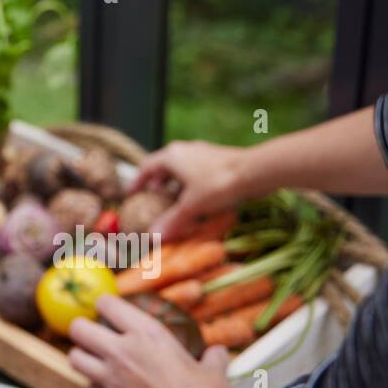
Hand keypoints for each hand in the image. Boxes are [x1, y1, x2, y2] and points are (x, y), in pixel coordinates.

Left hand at [68, 296, 242, 387]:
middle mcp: (123, 352)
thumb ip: (210, 358)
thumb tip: (217, 353)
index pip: (107, 303)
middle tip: (92, 333)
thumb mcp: (212, 370)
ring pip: (74, 358)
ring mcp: (112, 378)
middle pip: (78, 328)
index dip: (104, 304)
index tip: (107, 308)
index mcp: (147, 334)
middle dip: (82, 329)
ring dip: (83, 357)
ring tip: (94, 359)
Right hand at [130, 140, 246, 238]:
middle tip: (154, 197)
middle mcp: (185, 150)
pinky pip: (198, 171)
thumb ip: (172, 221)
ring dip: (176, 183)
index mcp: (172, 156)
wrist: (256, 171)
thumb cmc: (218, 183)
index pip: (146, 166)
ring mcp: (203, 153)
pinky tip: (200, 198)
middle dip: (157, 182)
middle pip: (164, 166)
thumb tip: (153, 237)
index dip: (137, 181)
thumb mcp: (192, 205)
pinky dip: (192, 184)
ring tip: (176, 200)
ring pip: (183, 168)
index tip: (132, 193)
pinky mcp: (219, 159)